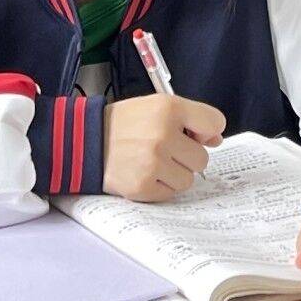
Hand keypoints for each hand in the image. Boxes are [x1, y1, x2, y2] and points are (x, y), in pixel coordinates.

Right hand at [105, 94, 225, 200]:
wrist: (84, 142)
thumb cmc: (124, 124)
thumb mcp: (156, 107)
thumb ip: (190, 118)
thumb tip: (215, 139)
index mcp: (169, 108)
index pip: (215, 122)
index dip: (207, 131)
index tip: (195, 134)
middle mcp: (163, 135)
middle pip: (202, 158)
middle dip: (186, 156)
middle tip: (164, 150)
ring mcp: (153, 162)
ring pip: (188, 179)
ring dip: (173, 174)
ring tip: (151, 162)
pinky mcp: (143, 186)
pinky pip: (170, 193)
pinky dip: (158, 186)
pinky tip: (142, 173)